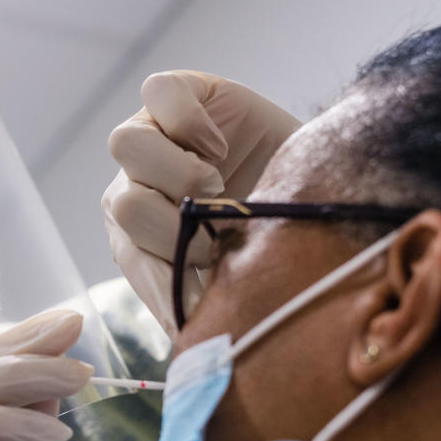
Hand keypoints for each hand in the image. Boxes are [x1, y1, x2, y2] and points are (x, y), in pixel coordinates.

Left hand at [103, 70, 300, 332]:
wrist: (317, 173)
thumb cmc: (273, 230)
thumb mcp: (239, 271)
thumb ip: (205, 301)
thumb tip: (190, 348)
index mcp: (138, 236)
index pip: (131, 256)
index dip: (173, 270)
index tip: (215, 276)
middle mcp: (134, 185)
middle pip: (123, 203)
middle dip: (179, 224)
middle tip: (220, 229)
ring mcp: (150, 135)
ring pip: (125, 147)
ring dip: (181, 173)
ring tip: (218, 185)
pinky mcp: (177, 92)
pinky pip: (159, 94)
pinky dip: (190, 122)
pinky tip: (218, 144)